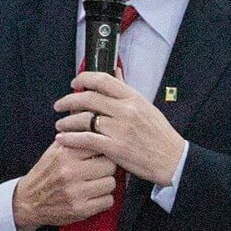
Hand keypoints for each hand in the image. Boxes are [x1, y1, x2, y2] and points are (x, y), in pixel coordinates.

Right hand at [11, 140, 117, 230]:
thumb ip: (73, 136)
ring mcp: (75, 192)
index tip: (100, 155)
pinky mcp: (80, 210)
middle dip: (107, 168)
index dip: (103, 151)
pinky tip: (93, 197)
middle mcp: (70, 172)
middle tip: (99, 171)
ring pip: (111, 183)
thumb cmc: (46, 173)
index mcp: (65, 153)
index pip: (100, 146)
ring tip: (95, 184)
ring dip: (106, 185)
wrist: (28, 202)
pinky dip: (104, 200)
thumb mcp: (54, 150)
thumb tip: (90, 118)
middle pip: (110, 165)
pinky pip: (108, 201)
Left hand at [54, 71, 185, 186]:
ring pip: (84, 119)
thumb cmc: (159, 134)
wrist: (171, 159)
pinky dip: (71, 138)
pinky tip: (62, 139)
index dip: (84, 78)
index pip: (103, 80)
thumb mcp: (146, 106)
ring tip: (60, 124)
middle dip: (68, 100)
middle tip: (59, 105)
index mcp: (133, 98)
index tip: (74, 83)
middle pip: (89, 98)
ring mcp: (120, 129)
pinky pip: (86, 139)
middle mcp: (125, 110)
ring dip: (67, 121)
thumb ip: (126, 89)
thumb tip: (115, 71)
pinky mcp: (115, 148)